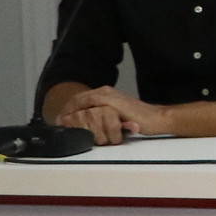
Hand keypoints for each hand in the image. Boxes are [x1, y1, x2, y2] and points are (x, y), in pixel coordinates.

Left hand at [53, 87, 167, 144]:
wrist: (157, 118)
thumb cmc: (142, 120)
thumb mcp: (119, 117)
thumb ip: (105, 116)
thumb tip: (91, 123)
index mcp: (108, 94)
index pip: (82, 99)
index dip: (69, 108)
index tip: (62, 119)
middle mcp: (106, 92)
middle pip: (78, 98)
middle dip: (66, 110)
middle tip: (58, 121)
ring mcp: (108, 96)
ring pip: (80, 101)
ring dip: (70, 112)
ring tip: (63, 122)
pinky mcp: (110, 102)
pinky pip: (88, 105)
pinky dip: (78, 112)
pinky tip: (73, 120)